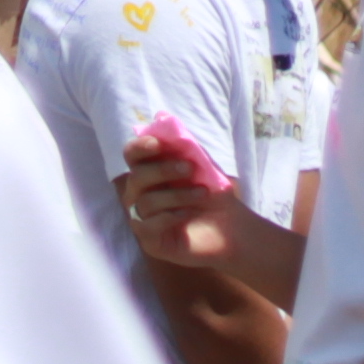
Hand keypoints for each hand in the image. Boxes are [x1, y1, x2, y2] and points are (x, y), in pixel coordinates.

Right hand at [116, 155, 243, 275]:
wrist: (231, 227)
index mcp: (149, 172)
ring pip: (145, 202)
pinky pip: (148, 225)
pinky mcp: (150, 241)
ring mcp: (142, 218)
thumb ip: (185, 147)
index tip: (157, 143)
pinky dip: (169, 217)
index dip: (140, 147)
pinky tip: (188, 214)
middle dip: (162, 170)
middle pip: (136, 177)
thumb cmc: (213, 193)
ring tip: (202, 193)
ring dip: (176, 195)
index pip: (132, 156)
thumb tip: (164, 122)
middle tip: (189, 168)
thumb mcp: (202, 165)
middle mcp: (139, 195)